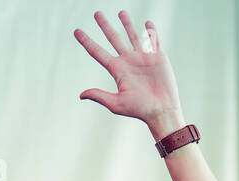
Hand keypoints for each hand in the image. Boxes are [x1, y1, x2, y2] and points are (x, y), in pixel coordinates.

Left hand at [74, 11, 183, 134]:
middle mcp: (128, 61)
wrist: (162, 111)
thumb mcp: (117, 103)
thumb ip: (100, 96)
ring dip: (127, 24)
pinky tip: (147, 23)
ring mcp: (143, 57)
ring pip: (132, 35)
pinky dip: (151, 31)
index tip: (76, 31)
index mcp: (117, 70)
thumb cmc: (139, 109)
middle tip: (97, 13)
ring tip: (121, 13)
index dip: (87, 42)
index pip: (97, 52)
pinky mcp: (157, 57)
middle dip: (105, 26)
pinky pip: (153, 41)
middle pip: (113, 39)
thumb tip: (81, 94)